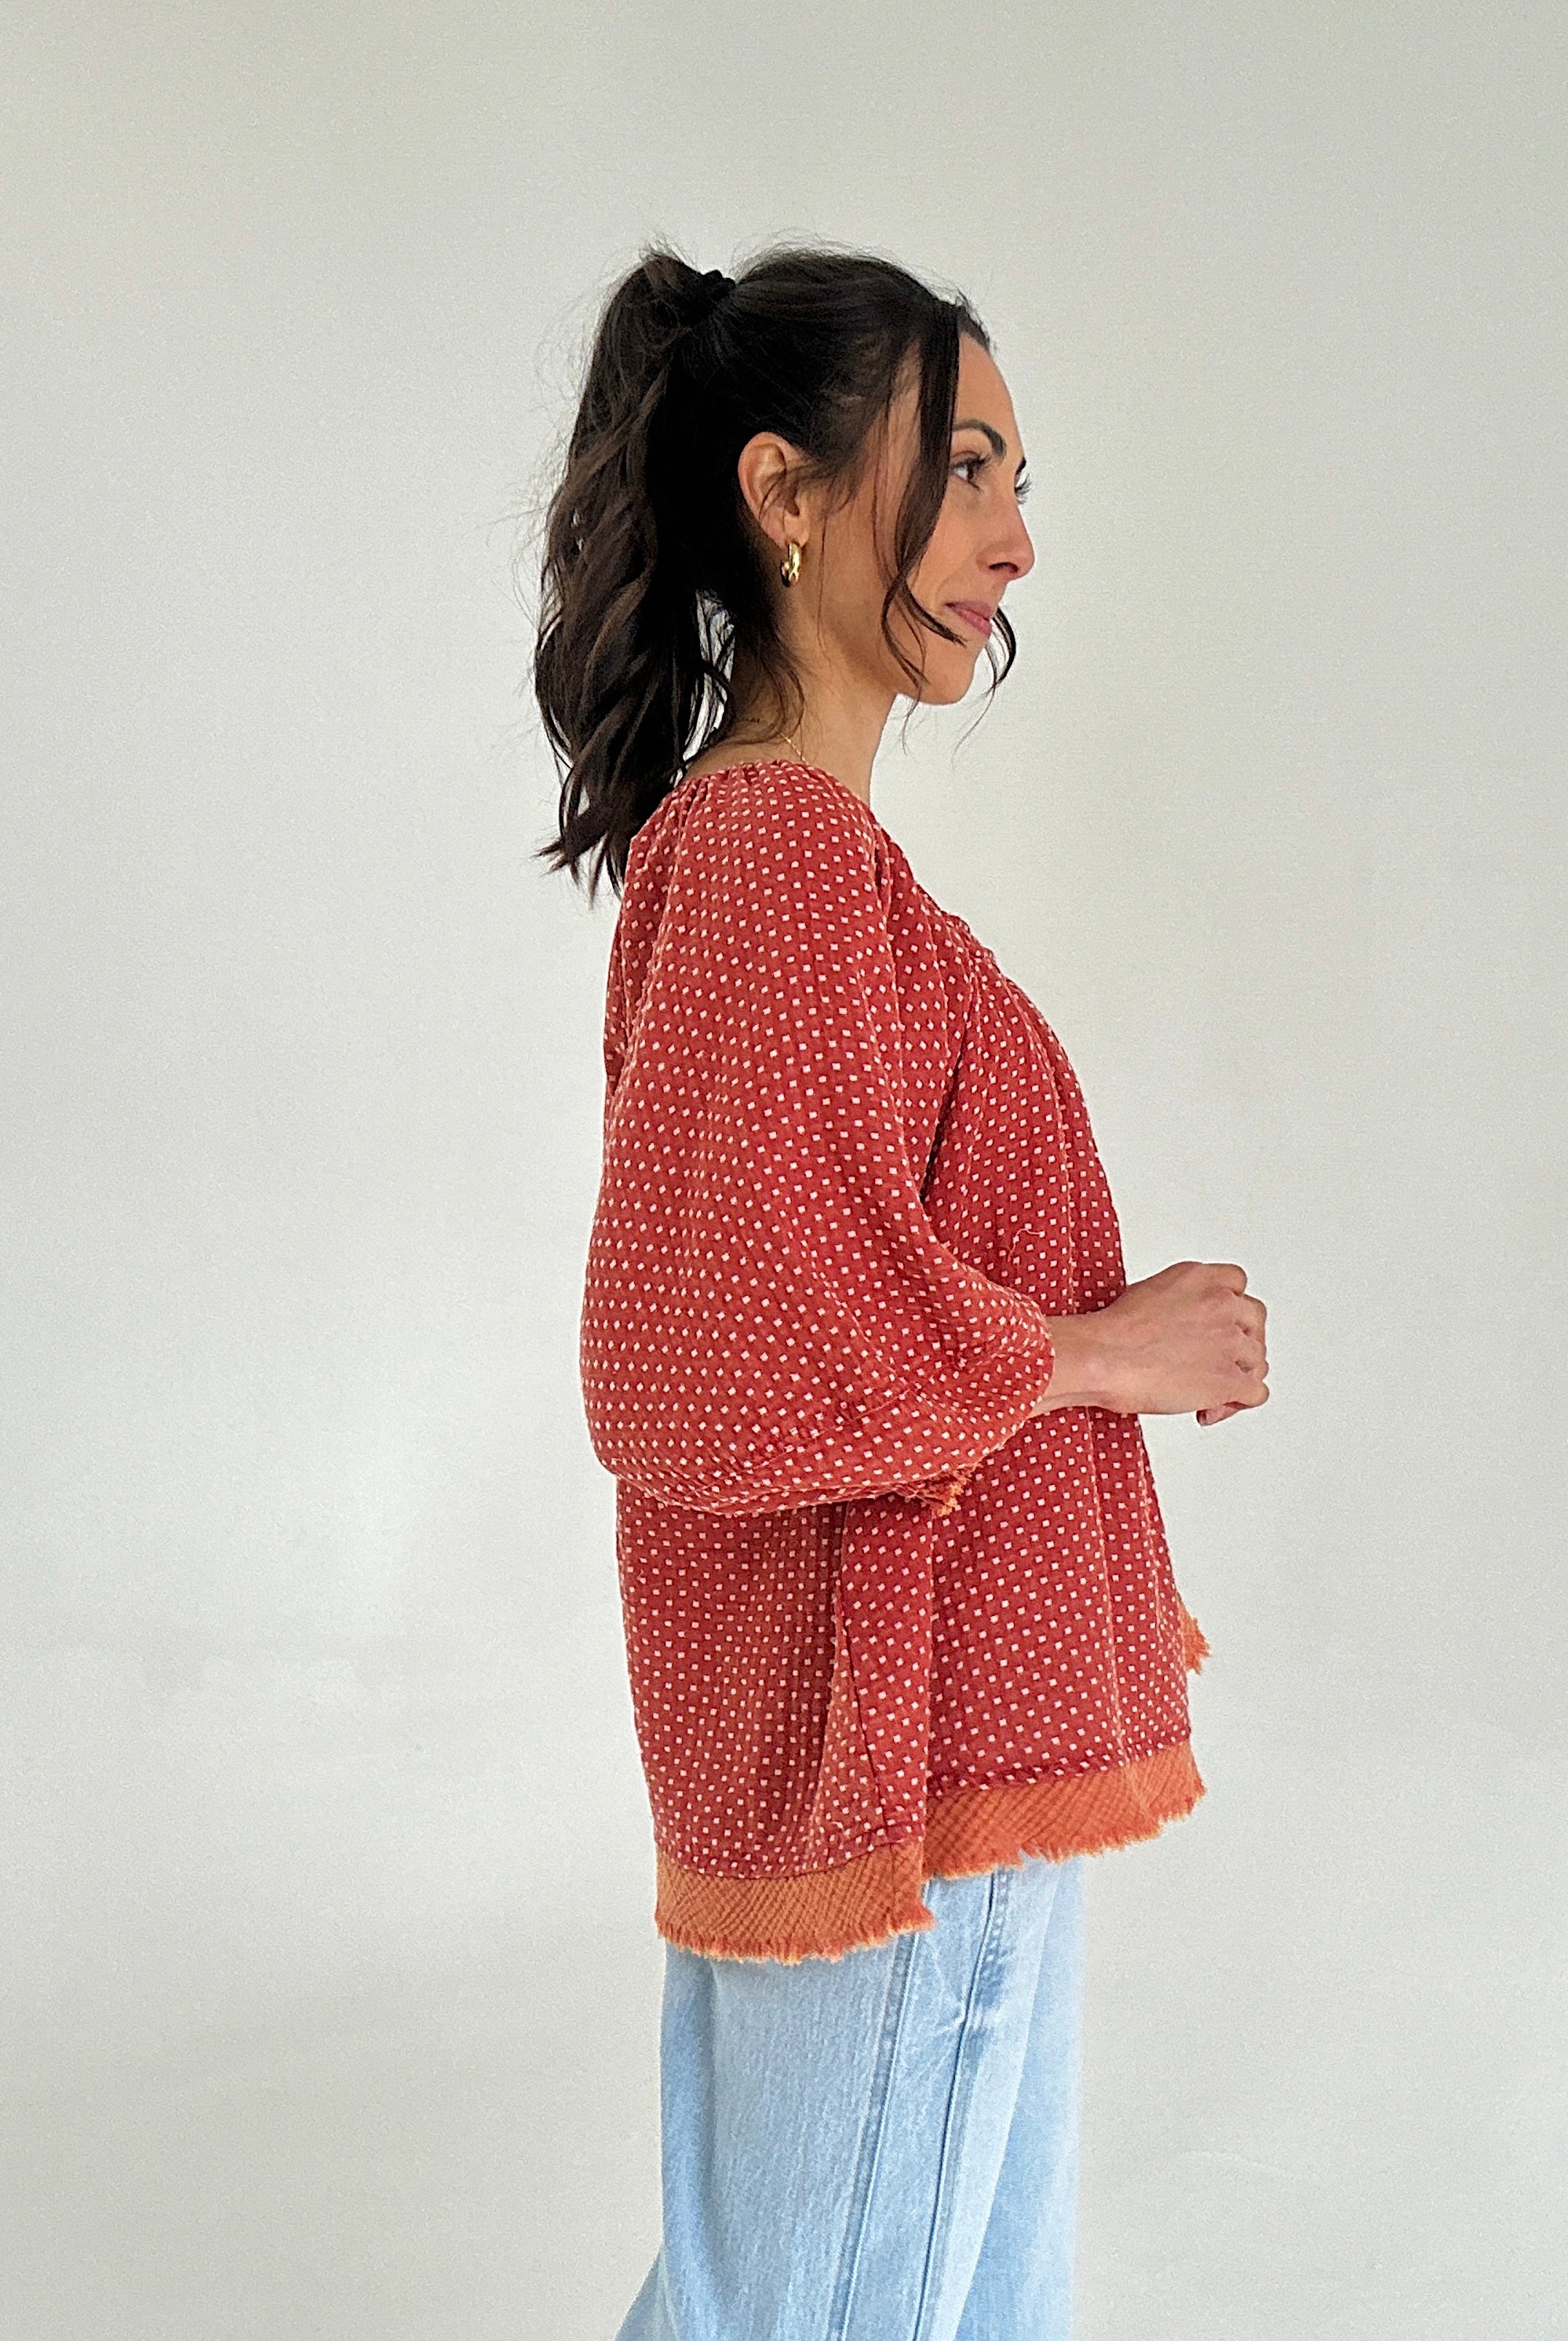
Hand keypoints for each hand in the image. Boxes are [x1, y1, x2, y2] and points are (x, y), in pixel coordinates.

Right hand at [1038, 1261, 1267, 1423]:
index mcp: (1202, 1278)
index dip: (1230, 1309)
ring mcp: (1230, 1342)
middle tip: (1218, 1360)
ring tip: (1206, 1391)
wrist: (1101, 1357)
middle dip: (1239, 1343)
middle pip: (1254, 1322)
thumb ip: (1182, 1301)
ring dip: (1237, 1376)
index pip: (1238, 1285)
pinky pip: (1256, 1394)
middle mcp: (1222, 1304)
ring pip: (1257, 1360)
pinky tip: (1209, 1408)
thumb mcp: (1150, 1292)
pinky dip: (1236, 1405)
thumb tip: (1185, 1323)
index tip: (1218, 1325)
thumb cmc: (1112, 1333)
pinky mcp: (1229, 1379)